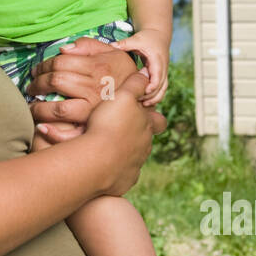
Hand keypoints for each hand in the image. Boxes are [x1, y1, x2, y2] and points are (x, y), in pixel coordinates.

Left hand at [27, 37, 141, 140]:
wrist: (146, 101)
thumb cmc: (124, 74)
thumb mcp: (113, 53)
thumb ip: (88, 46)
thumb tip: (62, 50)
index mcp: (97, 67)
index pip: (59, 63)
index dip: (43, 66)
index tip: (36, 72)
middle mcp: (95, 88)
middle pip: (55, 81)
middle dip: (36, 84)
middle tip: (31, 88)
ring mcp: (95, 109)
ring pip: (57, 108)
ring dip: (38, 108)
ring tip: (32, 107)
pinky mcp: (95, 127)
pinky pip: (68, 133)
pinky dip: (51, 132)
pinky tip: (40, 128)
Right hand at [82, 72, 164, 194]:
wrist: (96, 161)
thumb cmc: (109, 124)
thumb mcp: (122, 96)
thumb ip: (135, 84)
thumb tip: (146, 73)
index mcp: (147, 127)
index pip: (159, 121)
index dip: (154, 117)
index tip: (145, 114)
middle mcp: (144, 148)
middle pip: (145, 141)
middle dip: (135, 136)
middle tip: (117, 131)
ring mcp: (134, 167)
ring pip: (132, 159)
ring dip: (121, 153)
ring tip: (103, 148)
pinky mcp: (122, 182)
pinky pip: (119, 175)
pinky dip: (112, 170)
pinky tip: (98, 164)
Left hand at [110, 28, 168, 106]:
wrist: (159, 35)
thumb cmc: (147, 37)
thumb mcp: (136, 39)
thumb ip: (124, 44)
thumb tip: (111, 45)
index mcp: (157, 59)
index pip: (158, 76)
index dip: (152, 86)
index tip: (143, 93)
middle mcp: (163, 67)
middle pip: (161, 86)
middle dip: (152, 96)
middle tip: (140, 103)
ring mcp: (164, 72)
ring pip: (163, 89)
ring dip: (155, 98)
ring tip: (143, 105)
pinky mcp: (161, 75)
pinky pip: (161, 88)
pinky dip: (155, 96)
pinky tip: (146, 102)